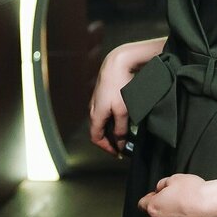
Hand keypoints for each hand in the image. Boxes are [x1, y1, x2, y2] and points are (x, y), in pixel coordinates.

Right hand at [89, 39, 160, 154]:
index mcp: (95, 115)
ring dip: (111, 128)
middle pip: (98, 130)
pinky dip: (112, 118)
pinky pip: (104, 111)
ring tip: (124, 132)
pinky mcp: (102, 94)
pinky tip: (123, 116)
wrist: (117, 63)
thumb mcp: (123, 111)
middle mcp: (92, 109)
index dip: (106, 148)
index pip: (96, 138)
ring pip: (101, 120)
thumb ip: (121, 129)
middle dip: (109, 139)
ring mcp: (96, 101)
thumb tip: (119, 143)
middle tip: (122, 144)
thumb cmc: (120, 86)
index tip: (117, 153)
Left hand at [140, 173, 216, 216]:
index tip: (158, 197)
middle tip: (169, 210)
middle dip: (156, 216)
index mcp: (153, 207)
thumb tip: (158, 190)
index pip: (142, 204)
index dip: (150, 199)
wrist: (212, 206)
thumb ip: (162, 184)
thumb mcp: (176, 178)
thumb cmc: (194, 190)